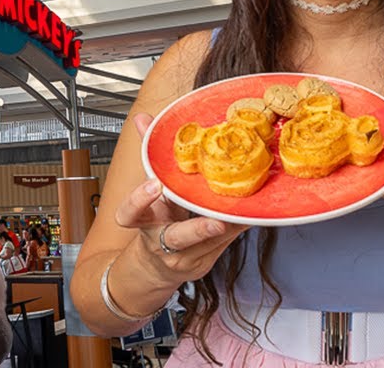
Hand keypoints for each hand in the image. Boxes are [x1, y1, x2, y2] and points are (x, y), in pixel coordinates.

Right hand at [115, 114, 248, 284]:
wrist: (156, 265)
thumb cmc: (155, 222)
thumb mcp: (148, 194)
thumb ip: (148, 157)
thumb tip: (142, 119)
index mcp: (143, 221)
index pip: (130, 214)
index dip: (139, 200)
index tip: (153, 185)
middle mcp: (161, 241)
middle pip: (177, 238)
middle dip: (197, 229)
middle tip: (217, 220)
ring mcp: (184, 257)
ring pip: (210, 243)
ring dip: (230, 225)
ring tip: (246, 211)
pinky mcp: (205, 261)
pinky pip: (225, 243)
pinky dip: (239, 227)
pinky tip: (253, 215)